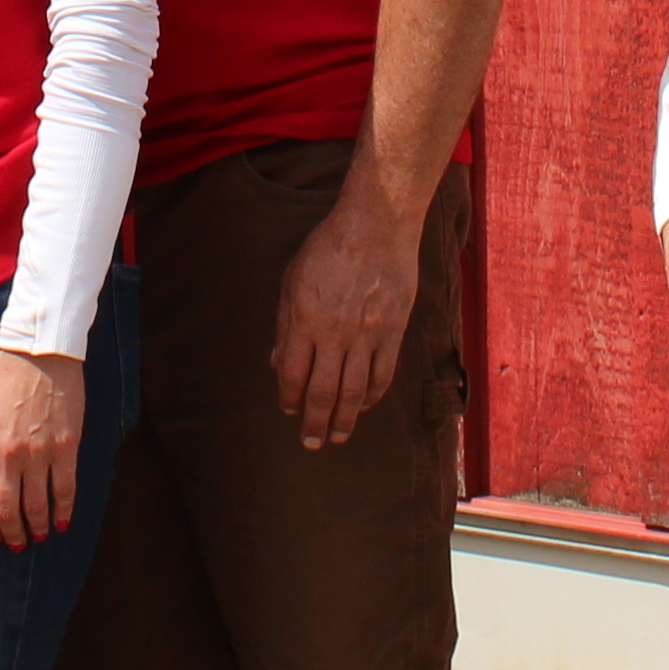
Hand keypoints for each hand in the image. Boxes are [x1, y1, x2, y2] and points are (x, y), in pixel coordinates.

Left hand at [0, 349, 85, 549]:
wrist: (39, 355)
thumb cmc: (5, 383)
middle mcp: (7, 456)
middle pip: (6, 510)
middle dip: (10, 534)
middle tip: (16, 545)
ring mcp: (37, 454)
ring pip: (35, 506)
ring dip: (37, 527)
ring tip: (40, 536)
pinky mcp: (65, 448)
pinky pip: (64, 489)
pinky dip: (64, 511)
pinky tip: (63, 522)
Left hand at [269, 182, 424, 450]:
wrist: (376, 226)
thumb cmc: (328, 248)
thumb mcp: (292, 280)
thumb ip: (285, 325)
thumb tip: (276, 363)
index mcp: (305, 319)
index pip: (293, 374)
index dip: (289, 397)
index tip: (288, 410)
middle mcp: (335, 333)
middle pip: (323, 392)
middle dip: (315, 423)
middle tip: (311, 443)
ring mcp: (367, 334)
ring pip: (354, 391)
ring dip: (344, 419)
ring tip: (337, 436)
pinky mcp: (393, 331)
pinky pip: (382, 374)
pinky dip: (371, 396)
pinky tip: (362, 406)